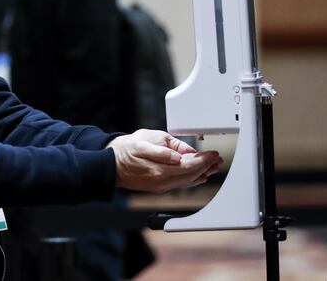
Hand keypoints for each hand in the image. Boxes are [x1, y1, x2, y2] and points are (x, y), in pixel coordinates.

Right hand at [107, 129, 221, 192]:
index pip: (189, 165)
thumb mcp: (144, 141)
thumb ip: (165, 148)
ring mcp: (160, 186)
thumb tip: (183, 155)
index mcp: (159, 169)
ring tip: (212, 166)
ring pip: (187, 181)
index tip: (213, 154)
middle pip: (191, 175)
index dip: (203, 159)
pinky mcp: (158, 187)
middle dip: (206, 166)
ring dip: (202, 173)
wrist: (110, 163)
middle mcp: (162, 181)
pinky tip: (198, 176)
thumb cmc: (125, 149)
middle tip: (217, 159)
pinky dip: (192, 179)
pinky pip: (180, 184)